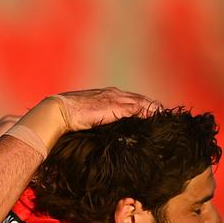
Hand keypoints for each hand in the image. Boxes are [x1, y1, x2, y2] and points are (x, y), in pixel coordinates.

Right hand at [46, 87, 160, 132]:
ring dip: (153, 109)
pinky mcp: (114, 107)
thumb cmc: (69, 116)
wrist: (59, 111)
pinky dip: (146, 112)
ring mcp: (114, 99)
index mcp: (107, 94)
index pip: (130, 99)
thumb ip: (99, 118)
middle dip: (152, 106)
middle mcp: (113, 94)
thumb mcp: (88, 116)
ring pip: (141, 102)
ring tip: (164, 117)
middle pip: (140, 99)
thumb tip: (103, 128)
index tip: (153, 112)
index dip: (143, 105)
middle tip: (164, 115)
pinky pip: (136, 109)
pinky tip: (154, 118)